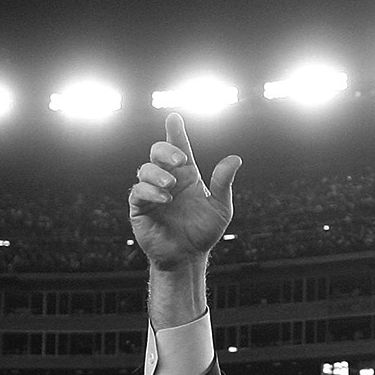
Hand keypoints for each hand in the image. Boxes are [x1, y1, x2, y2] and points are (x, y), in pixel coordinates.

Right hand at [129, 112, 240, 270]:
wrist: (188, 257)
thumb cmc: (204, 232)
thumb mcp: (220, 208)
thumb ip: (224, 183)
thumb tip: (235, 159)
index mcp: (186, 176)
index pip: (179, 148)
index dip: (175, 132)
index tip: (174, 118)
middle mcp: (168, 179)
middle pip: (158, 152)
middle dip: (166, 150)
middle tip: (180, 160)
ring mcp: (152, 192)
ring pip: (145, 169)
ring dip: (158, 174)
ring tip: (171, 186)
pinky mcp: (140, 207)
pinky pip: (138, 192)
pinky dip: (150, 191)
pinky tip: (164, 198)